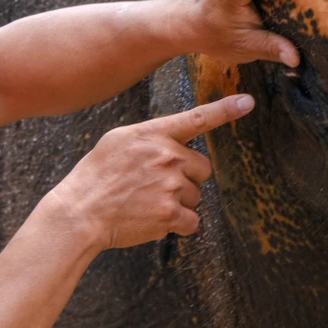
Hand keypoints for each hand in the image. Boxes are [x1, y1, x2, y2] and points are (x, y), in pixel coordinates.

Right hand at [45, 94, 254, 251]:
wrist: (81, 211)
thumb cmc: (96, 176)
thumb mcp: (118, 141)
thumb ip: (149, 138)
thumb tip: (171, 144)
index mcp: (153, 134)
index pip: (196, 119)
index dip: (224, 110)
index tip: (247, 101)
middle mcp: (166, 156)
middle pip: (202, 168)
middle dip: (187, 179)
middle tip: (157, 186)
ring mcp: (171, 185)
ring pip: (196, 196)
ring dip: (179, 203)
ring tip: (147, 203)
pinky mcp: (171, 214)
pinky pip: (192, 222)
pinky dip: (178, 226)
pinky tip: (153, 220)